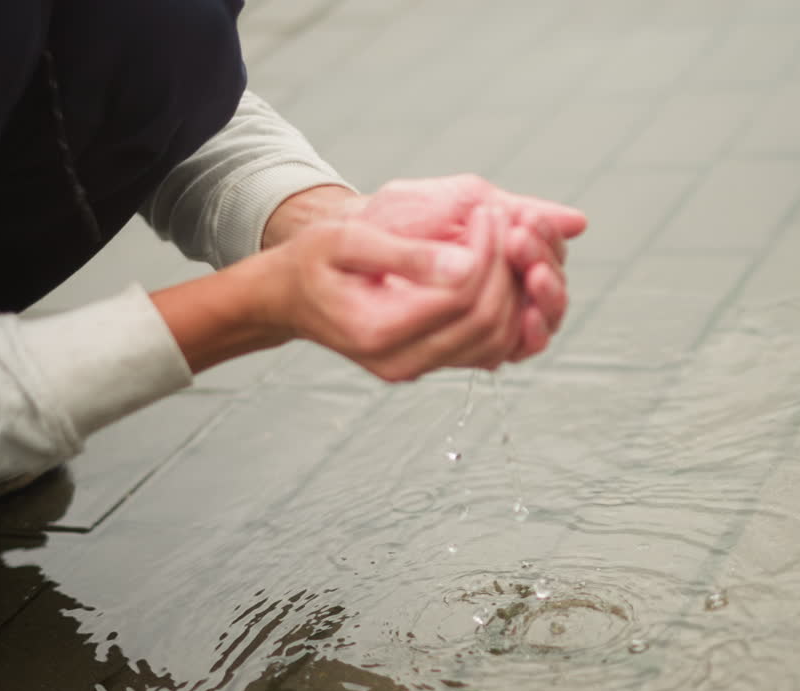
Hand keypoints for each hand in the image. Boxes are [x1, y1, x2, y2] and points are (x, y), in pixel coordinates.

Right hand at [159, 204, 523, 379]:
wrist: (288, 298)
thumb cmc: (311, 262)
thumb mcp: (346, 241)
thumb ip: (406, 254)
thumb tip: (467, 263)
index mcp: (377, 329)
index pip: (460, 295)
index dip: (486, 252)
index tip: (488, 213)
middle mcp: (399, 361)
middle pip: (485, 322)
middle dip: (505, 269)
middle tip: (503, 225)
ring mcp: (415, 368)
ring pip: (494, 340)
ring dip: (512, 291)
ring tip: (503, 244)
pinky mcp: (428, 364)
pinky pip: (485, 348)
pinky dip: (503, 312)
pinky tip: (495, 270)